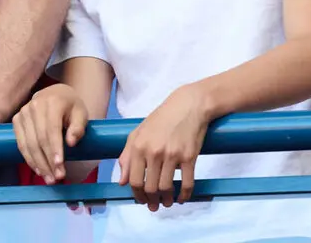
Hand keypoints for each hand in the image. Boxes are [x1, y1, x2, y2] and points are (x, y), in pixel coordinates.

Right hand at [12, 84, 87, 184]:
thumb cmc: (70, 106)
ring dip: (38, 164)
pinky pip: (21, 143)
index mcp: (52, 102)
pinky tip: (38, 169)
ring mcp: (23, 113)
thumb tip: (71, 143)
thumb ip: (79, 127)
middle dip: (47, 161)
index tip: (60, 166)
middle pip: (39, 139)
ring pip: (28, 144)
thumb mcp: (81, 113)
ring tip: (49, 178)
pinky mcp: (16, 120)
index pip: (52, 129)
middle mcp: (34, 106)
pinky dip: (29, 158)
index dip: (55, 149)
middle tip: (57, 178)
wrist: (55, 94)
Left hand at [117, 85, 211, 211]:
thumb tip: (121, 182)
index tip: (141, 200)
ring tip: (167, 203)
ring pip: (166, 188)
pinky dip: (184, 195)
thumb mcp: (138, 132)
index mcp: (138, 146)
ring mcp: (172, 155)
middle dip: (151, 201)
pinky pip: (187, 183)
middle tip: (154, 206)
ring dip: (167, 200)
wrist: (188, 105)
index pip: (134, 180)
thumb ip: (126, 156)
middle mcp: (154, 152)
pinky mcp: (190, 157)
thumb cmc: (161, 119)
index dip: (137, 195)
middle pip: (150, 187)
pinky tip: (181, 198)